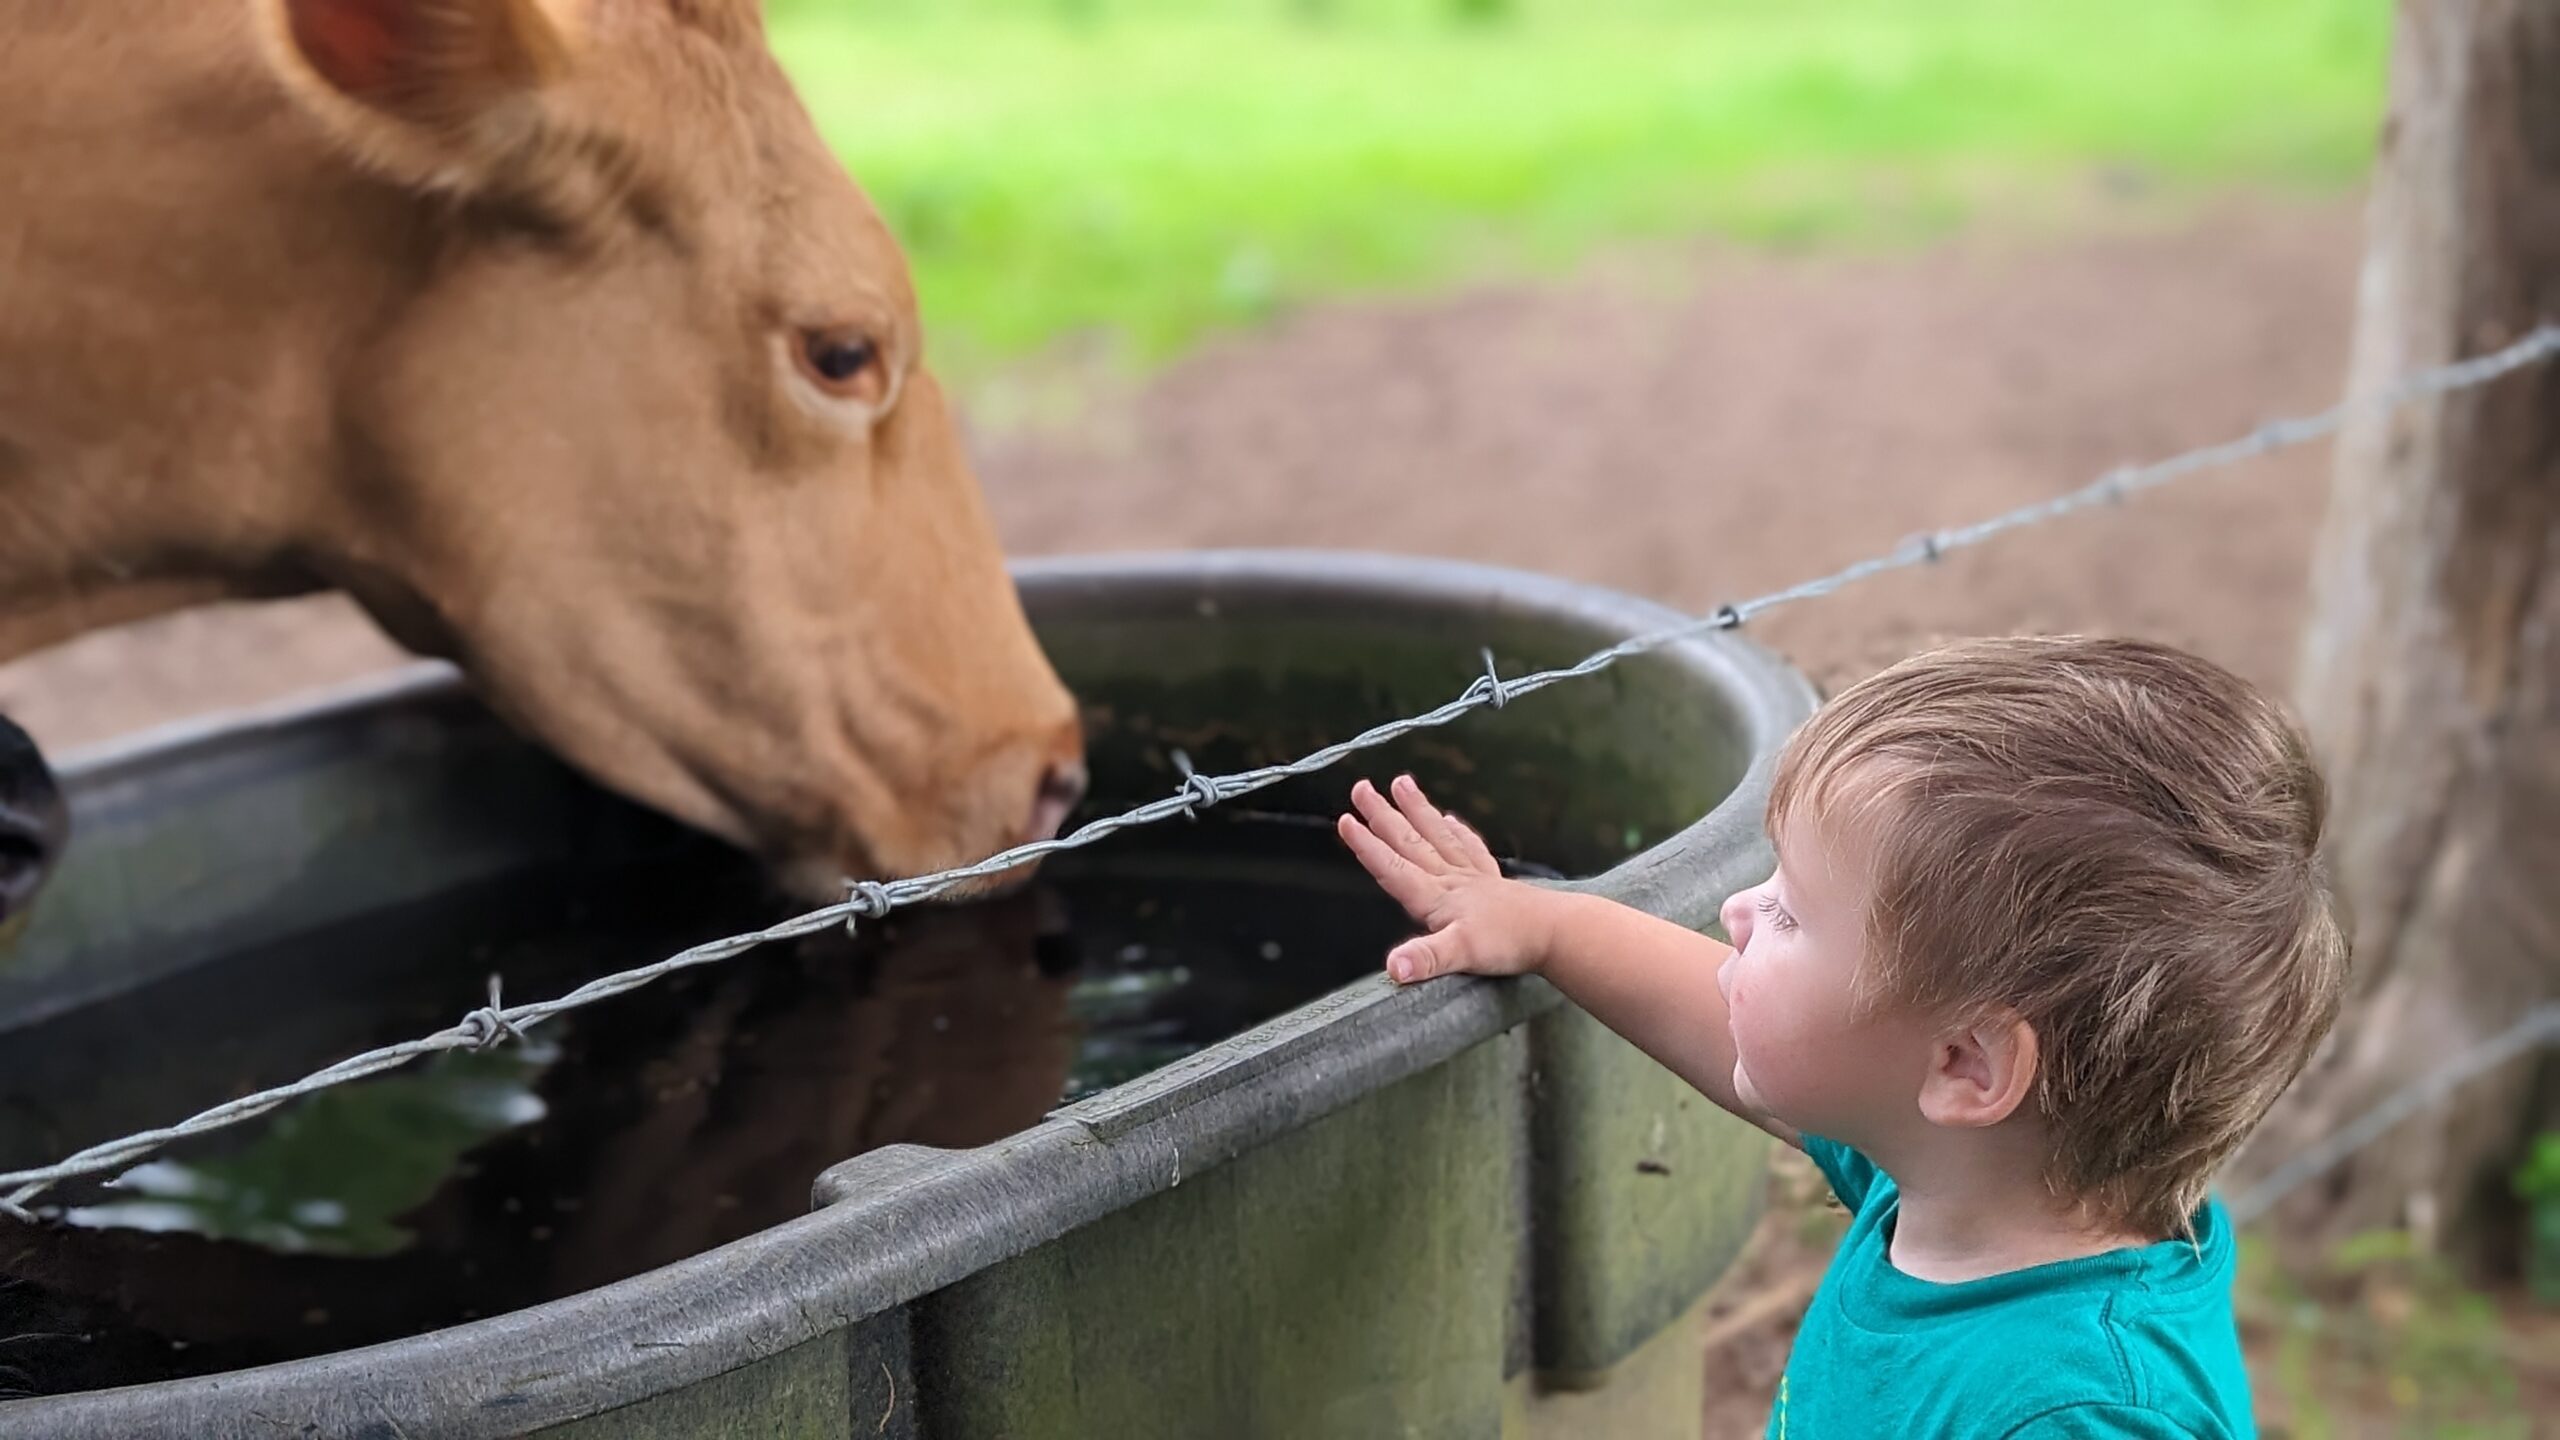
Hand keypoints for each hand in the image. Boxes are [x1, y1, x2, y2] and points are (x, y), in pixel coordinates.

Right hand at [1336, 774, 1556, 983]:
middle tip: (1361, 787)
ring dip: (1417, 810)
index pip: (1393, 867)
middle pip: (1410, 842)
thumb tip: (1393, 967)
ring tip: (1401, 783)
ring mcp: (1473, 877)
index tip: (1345, 820)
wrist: (1556, 933)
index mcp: (1437, 897)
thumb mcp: (1461, 955)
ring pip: (1437, 835)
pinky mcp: (1493, 881)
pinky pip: (1470, 848)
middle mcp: (1451, 880)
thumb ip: (1425, 959)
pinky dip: (1457, 831)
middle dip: (1383, 816)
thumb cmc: (1509, 944)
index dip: (1367, 846)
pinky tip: (1451, 819)